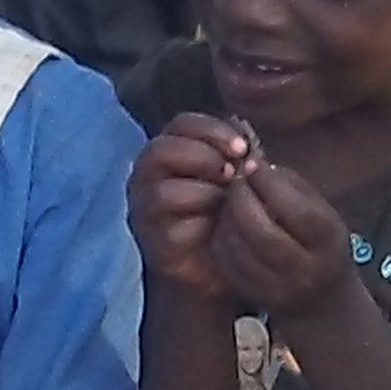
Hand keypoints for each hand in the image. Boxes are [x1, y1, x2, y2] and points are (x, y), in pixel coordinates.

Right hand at [127, 115, 260, 294]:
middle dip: (203, 157)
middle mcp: (146, 177)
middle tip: (234, 173)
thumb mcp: (239, 176)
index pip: (181, 124)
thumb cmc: (227, 212)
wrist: (222, 265)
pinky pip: (172, 230)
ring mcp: (144, 211)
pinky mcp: (153, 245)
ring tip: (228, 202)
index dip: (212, 130)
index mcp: (168, 151)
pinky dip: (202, 226)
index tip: (243, 148)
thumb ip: (239, 153)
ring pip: (162, 191)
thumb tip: (246, 135)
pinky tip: (221, 229)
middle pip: (161, 150)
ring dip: (204, 193)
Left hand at [206, 163, 359, 318]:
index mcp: (327, 242)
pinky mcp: (251, 295)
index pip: (296, 210)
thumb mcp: (321, 210)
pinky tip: (227, 223)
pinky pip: (224, 261)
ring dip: (226, 216)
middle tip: (235, 181)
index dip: (268, 183)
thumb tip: (252, 164)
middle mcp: (304, 271)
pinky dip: (220, 236)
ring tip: (230, 200)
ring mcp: (276, 289)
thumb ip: (290, 184)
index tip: (252, 164)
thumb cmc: (320, 242)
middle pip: (261, 233)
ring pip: (237, 247)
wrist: (322, 299)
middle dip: (241, 199)